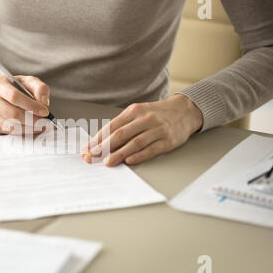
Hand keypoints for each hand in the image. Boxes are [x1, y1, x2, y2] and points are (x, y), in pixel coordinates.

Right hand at [0, 72, 50, 133]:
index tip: (44, 112)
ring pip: (11, 126)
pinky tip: (30, 128)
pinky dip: (22, 132)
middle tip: (44, 122)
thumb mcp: (28, 81)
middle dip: (32, 120)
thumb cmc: (13, 86)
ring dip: (28, 128)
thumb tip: (44, 103)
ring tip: (39, 126)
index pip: (15, 97)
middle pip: (12, 114)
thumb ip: (39, 88)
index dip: (31, 106)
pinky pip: (8, 132)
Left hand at [81, 94, 202, 165]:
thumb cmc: (156, 114)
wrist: (185, 110)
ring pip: (134, 143)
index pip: (111, 126)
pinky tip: (129, 161)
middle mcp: (145, 118)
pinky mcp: (168, 140)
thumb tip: (101, 143)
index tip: (87, 149)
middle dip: (104, 147)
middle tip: (92, 157)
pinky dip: (139, 155)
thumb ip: (122, 126)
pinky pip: (151, 149)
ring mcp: (157, 129)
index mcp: (134, 111)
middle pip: (120, 134)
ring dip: (119, 154)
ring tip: (108, 162)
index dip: (97, 139)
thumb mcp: (138, 113)